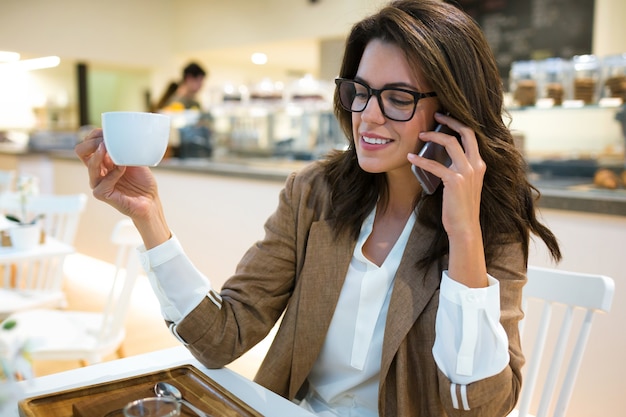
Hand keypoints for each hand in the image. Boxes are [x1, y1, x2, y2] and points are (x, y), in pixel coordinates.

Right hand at [75, 128, 170, 247]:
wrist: (150, 200)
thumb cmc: (143, 181)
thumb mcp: (134, 159)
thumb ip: (124, 149)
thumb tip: (116, 135)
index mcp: (103, 161)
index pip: (89, 144)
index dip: (94, 135)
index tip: (106, 131)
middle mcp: (97, 171)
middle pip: (81, 151)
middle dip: (92, 142)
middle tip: (105, 140)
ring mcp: (97, 182)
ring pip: (90, 164)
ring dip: (101, 155)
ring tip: (110, 149)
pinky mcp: (101, 194)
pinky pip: (103, 181)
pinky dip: (114, 173)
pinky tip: (122, 168)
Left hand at [408, 112, 486, 286]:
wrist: (465, 227)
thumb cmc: (460, 207)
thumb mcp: (465, 184)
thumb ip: (459, 169)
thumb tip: (442, 158)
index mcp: (480, 164)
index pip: (472, 136)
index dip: (458, 123)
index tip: (444, 118)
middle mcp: (476, 165)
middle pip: (465, 132)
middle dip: (450, 121)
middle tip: (435, 115)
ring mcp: (467, 172)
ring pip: (450, 143)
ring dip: (433, 136)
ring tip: (420, 134)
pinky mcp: (455, 181)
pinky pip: (435, 164)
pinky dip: (421, 159)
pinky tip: (410, 158)